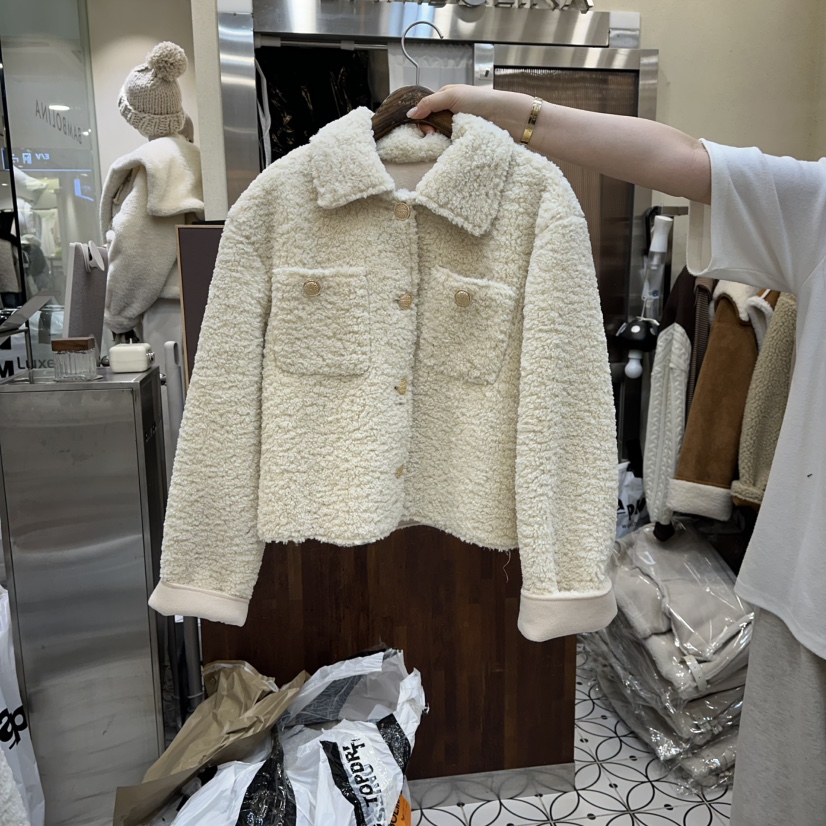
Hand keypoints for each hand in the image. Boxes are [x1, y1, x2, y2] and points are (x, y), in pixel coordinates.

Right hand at [408, 85, 533, 141]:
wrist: (504, 115)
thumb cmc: (480, 100)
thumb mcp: (451, 96)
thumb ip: (429, 103)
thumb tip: (410, 114)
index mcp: (445, 97)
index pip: (425, 109)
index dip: (422, 119)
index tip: (428, 129)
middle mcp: (450, 110)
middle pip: (431, 123)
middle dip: (430, 130)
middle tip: (434, 136)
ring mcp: (458, 124)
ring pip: (440, 134)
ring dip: (439, 139)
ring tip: (445, 141)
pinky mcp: (465, 136)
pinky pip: (451, 143)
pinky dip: (449, 144)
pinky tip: (451, 145)